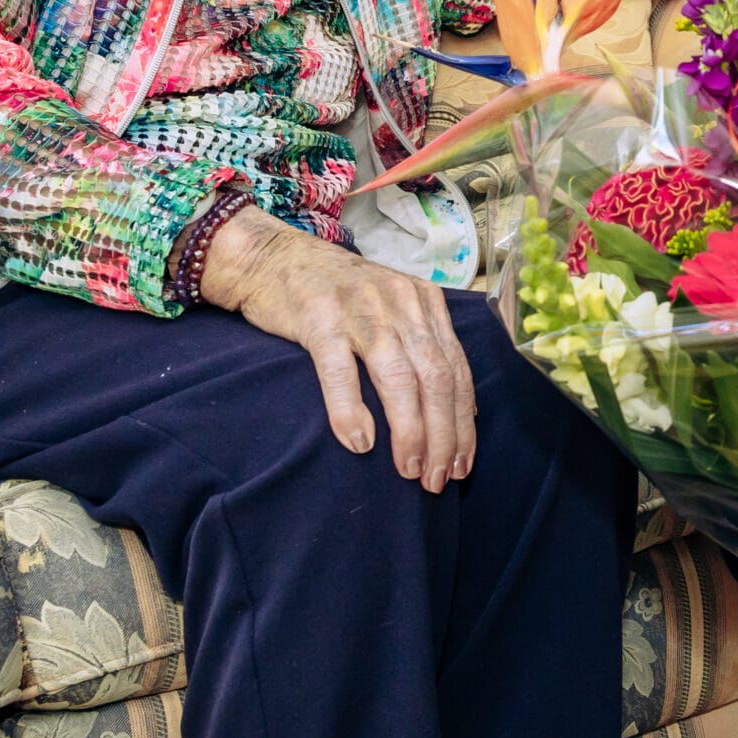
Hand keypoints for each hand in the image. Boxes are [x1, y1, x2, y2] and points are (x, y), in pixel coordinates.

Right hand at [200, 210, 475, 491]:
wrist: (273, 258)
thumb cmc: (336, 295)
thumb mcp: (392, 308)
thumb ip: (423, 346)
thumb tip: (458, 409)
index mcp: (424, 302)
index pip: (457, 369)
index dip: (464, 421)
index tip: (463, 463)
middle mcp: (401, 303)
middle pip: (436, 377)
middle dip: (444, 435)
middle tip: (439, 479)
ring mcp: (360, 309)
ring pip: (399, 378)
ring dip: (410, 431)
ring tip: (410, 470)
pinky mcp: (319, 319)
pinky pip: (340, 372)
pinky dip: (351, 411)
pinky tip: (360, 443)